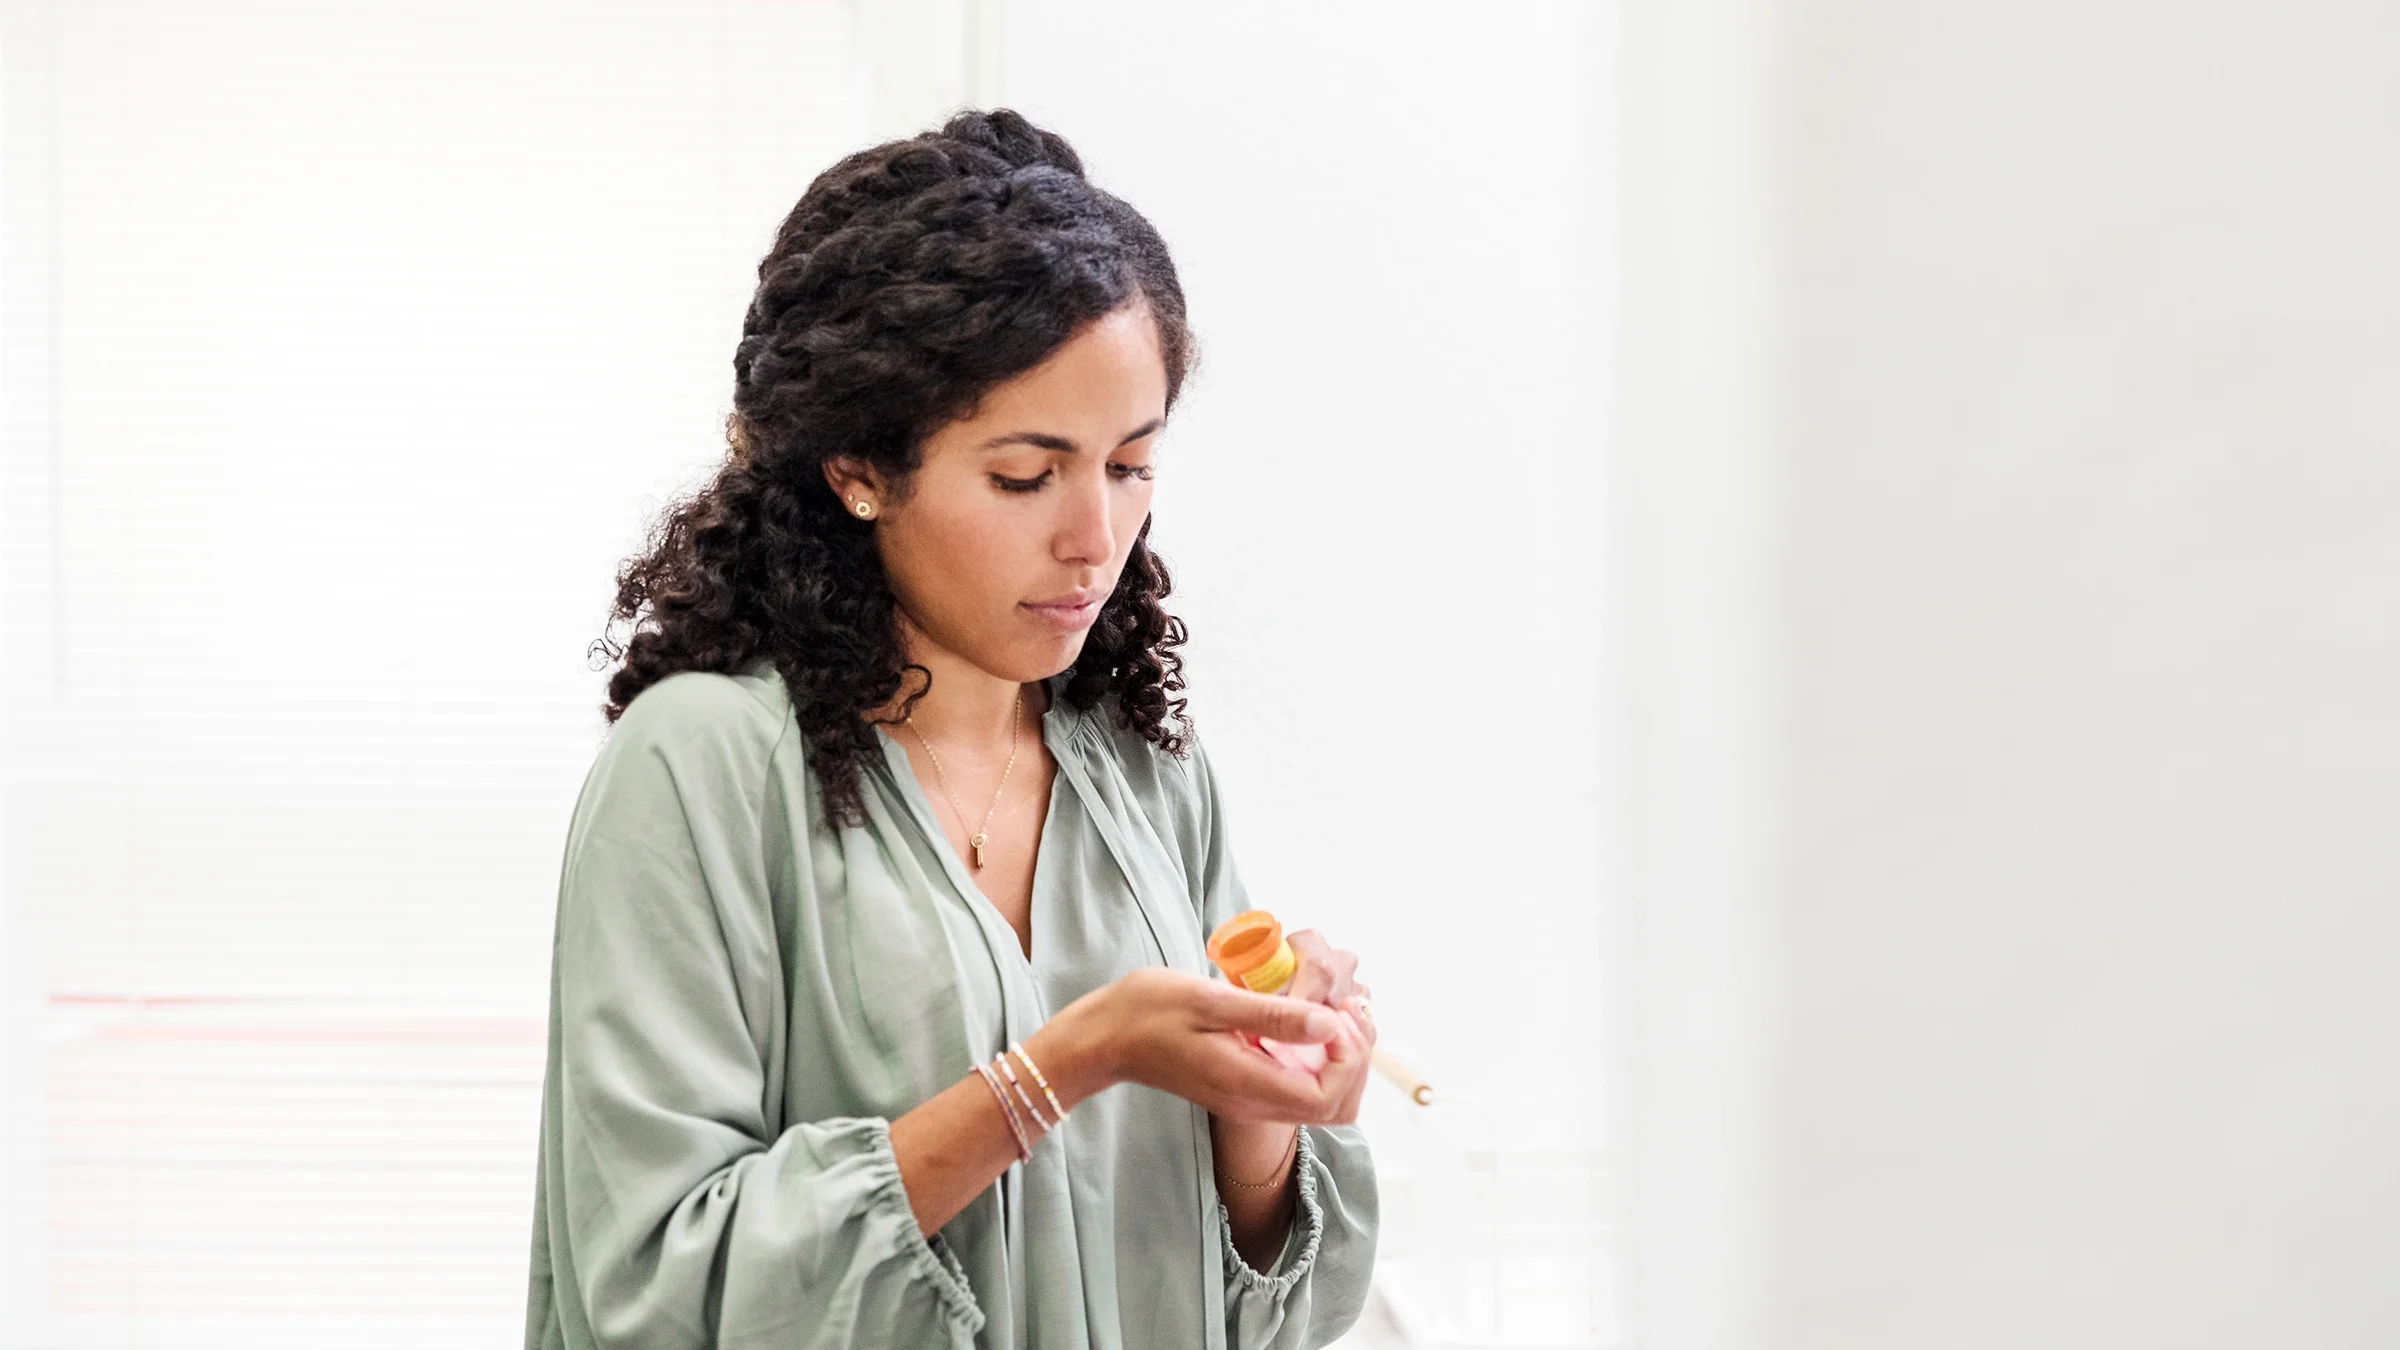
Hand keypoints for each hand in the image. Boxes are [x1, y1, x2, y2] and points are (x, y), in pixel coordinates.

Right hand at [1060, 967, 1358, 1124]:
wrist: (1104, 1039)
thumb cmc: (1149, 1011)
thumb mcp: (1212, 1001)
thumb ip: (1273, 1016)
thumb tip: (1331, 1023)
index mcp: (1249, 1085)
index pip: (1330, 1097)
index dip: (1350, 1057)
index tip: (1335, 1011)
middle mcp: (1255, 1104)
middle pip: (1338, 1109)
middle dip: (1356, 1061)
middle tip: (1343, 1010)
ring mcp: (1251, 1101)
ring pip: (1325, 1103)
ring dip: (1341, 1060)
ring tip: (1329, 1013)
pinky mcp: (1245, 1091)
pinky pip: (1302, 1089)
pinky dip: (1319, 1060)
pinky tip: (1305, 1021)